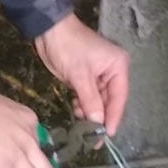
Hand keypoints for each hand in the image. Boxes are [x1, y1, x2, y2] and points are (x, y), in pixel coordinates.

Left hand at [33, 13, 129, 135]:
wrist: (48, 30)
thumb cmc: (68, 47)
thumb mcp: (80, 75)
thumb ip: (90, 100)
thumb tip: (98, 124)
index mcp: (118, 66)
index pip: (119, 97)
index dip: (113, 117)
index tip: (107, 135)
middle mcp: (112, 71)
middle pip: (109, 101)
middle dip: (99, 117)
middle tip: (93, 137)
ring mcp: (98, 75)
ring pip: (97, 101)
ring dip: (89, 112)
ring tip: (81, 123)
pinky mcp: (85, 77)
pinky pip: (87, 96)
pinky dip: (82, 105)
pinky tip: (76, 110)